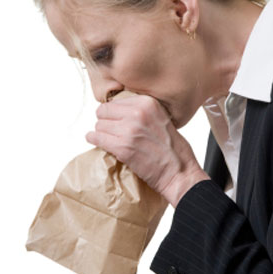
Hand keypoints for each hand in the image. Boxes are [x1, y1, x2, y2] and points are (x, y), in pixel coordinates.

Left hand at [85, 95, 209, 206]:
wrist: (178, 172)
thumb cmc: (173, 149)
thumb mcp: (161, 118)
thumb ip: (142, 110)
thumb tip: (119, 109)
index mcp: (148, 103)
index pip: (115, 101)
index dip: (114, 113)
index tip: (116, 121)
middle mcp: (137, 113)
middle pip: (104, 112)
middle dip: (106, 122)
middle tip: (112, 132)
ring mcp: (129, 130)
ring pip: (99, 125)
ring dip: (102, 133)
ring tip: (110, 140)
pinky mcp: (122, 147)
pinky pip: (96, 138)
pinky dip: (93, 140)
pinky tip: (96, 141)